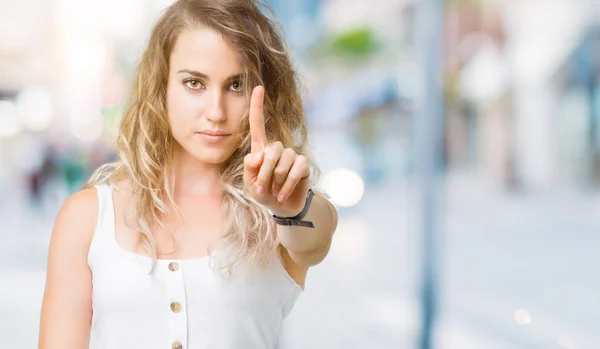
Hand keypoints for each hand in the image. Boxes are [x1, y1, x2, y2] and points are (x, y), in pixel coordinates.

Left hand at [243, 86, 309, 216]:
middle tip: (261, 188)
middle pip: (273, 149)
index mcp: (261, 149)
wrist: (282, 207)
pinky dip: (288, 184)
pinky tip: (283, 194)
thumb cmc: (263, 193)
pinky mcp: (303, 165)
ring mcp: (292, 156)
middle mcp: (278, 149)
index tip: (258, 87)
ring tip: (274, 191)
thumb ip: (249, 169)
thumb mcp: (250, 184)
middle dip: (266, 171)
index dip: (258, 106)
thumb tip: (257, 155)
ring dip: (277, 179)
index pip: (258, 125)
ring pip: (285, 160)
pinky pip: (297, 168)